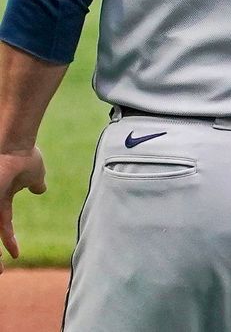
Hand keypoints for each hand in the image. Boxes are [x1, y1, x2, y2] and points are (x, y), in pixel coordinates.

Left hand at [0, 146, 45, 272]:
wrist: (13, 145)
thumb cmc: (24, 155)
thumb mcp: (35, 173)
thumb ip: (36, 183)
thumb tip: (41, 188)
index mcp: (2, 199)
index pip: (4, 226)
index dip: (9, 241)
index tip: (15, 255)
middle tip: (0, 272)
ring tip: (0, 271)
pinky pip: (0, 227)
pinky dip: (5, 239)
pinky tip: (5, 255)